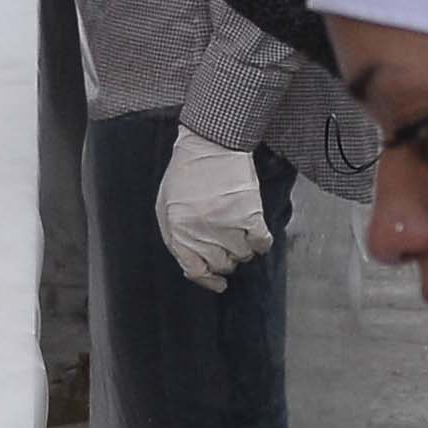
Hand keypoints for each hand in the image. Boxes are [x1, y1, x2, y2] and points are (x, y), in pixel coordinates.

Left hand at [153, 129, 276, 288]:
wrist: (210, 144)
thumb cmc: (185, 174)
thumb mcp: (165, 206)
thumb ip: (175, 238)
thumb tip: (193, 267)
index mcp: (178, 230)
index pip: (195, 270)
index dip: (208, 280)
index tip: (218, 283)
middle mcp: (201, 231)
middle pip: (221, 265)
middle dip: (225, 259)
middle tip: (226, 244)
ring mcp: (226, 224)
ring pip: (242, 256)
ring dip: (243, 248)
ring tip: (239, 232)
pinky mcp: (249, 214)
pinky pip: (262, 243)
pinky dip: (261, 242)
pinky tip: (256, 232)